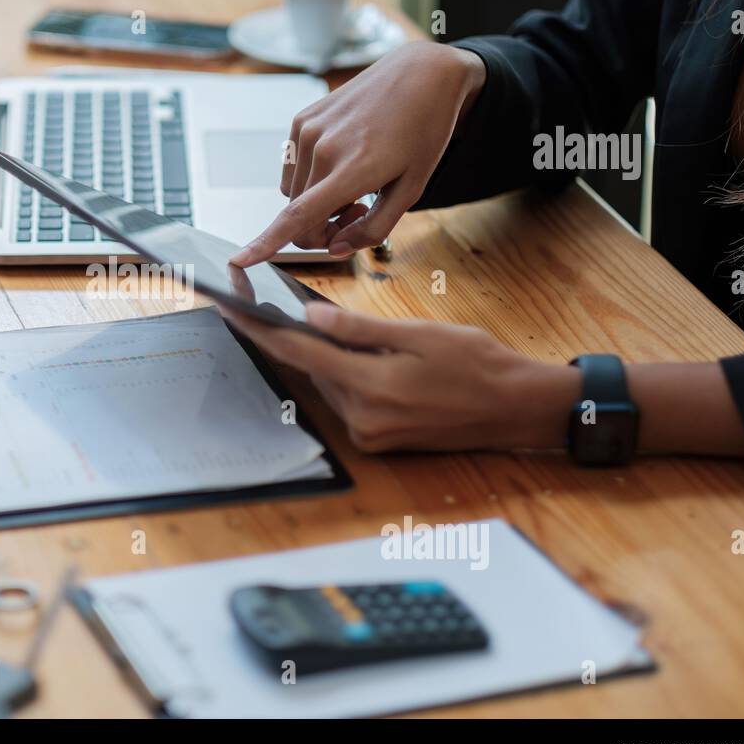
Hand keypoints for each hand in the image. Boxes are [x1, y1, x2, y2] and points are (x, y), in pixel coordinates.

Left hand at [222, 302, 579, 452]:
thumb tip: (310, 316)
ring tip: (329, 326)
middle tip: (270, 302)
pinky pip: (345, 399)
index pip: (299, 353)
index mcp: (372, 386)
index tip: (228, 308)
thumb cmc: (477, 364)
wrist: (515, 409)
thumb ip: (361, 330)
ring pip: (327, 383)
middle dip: (292, 336)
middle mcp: (363, 416)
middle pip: (310, 368)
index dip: (258, 329)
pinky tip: (359, 356)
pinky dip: (343, 375)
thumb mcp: (422, 335)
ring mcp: (369, 433)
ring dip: (324, 357)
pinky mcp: (376, 440)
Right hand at [230, 42, 486, 266]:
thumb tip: (336, 248)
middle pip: (299, 215)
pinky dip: (311, 177)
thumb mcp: (412, 189)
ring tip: (355, 184)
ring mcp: (308, 131)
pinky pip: (293, 168)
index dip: (267, 243)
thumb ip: (373, 229)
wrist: (419, 75)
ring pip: (294, 194)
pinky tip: (343, 160)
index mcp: (354, 168)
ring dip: (317, 202)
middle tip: (359, 212)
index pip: (299, 215)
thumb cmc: (423, 130)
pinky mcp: (302, 119)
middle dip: (323, 227)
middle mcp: (322, 148)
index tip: (241, 260)